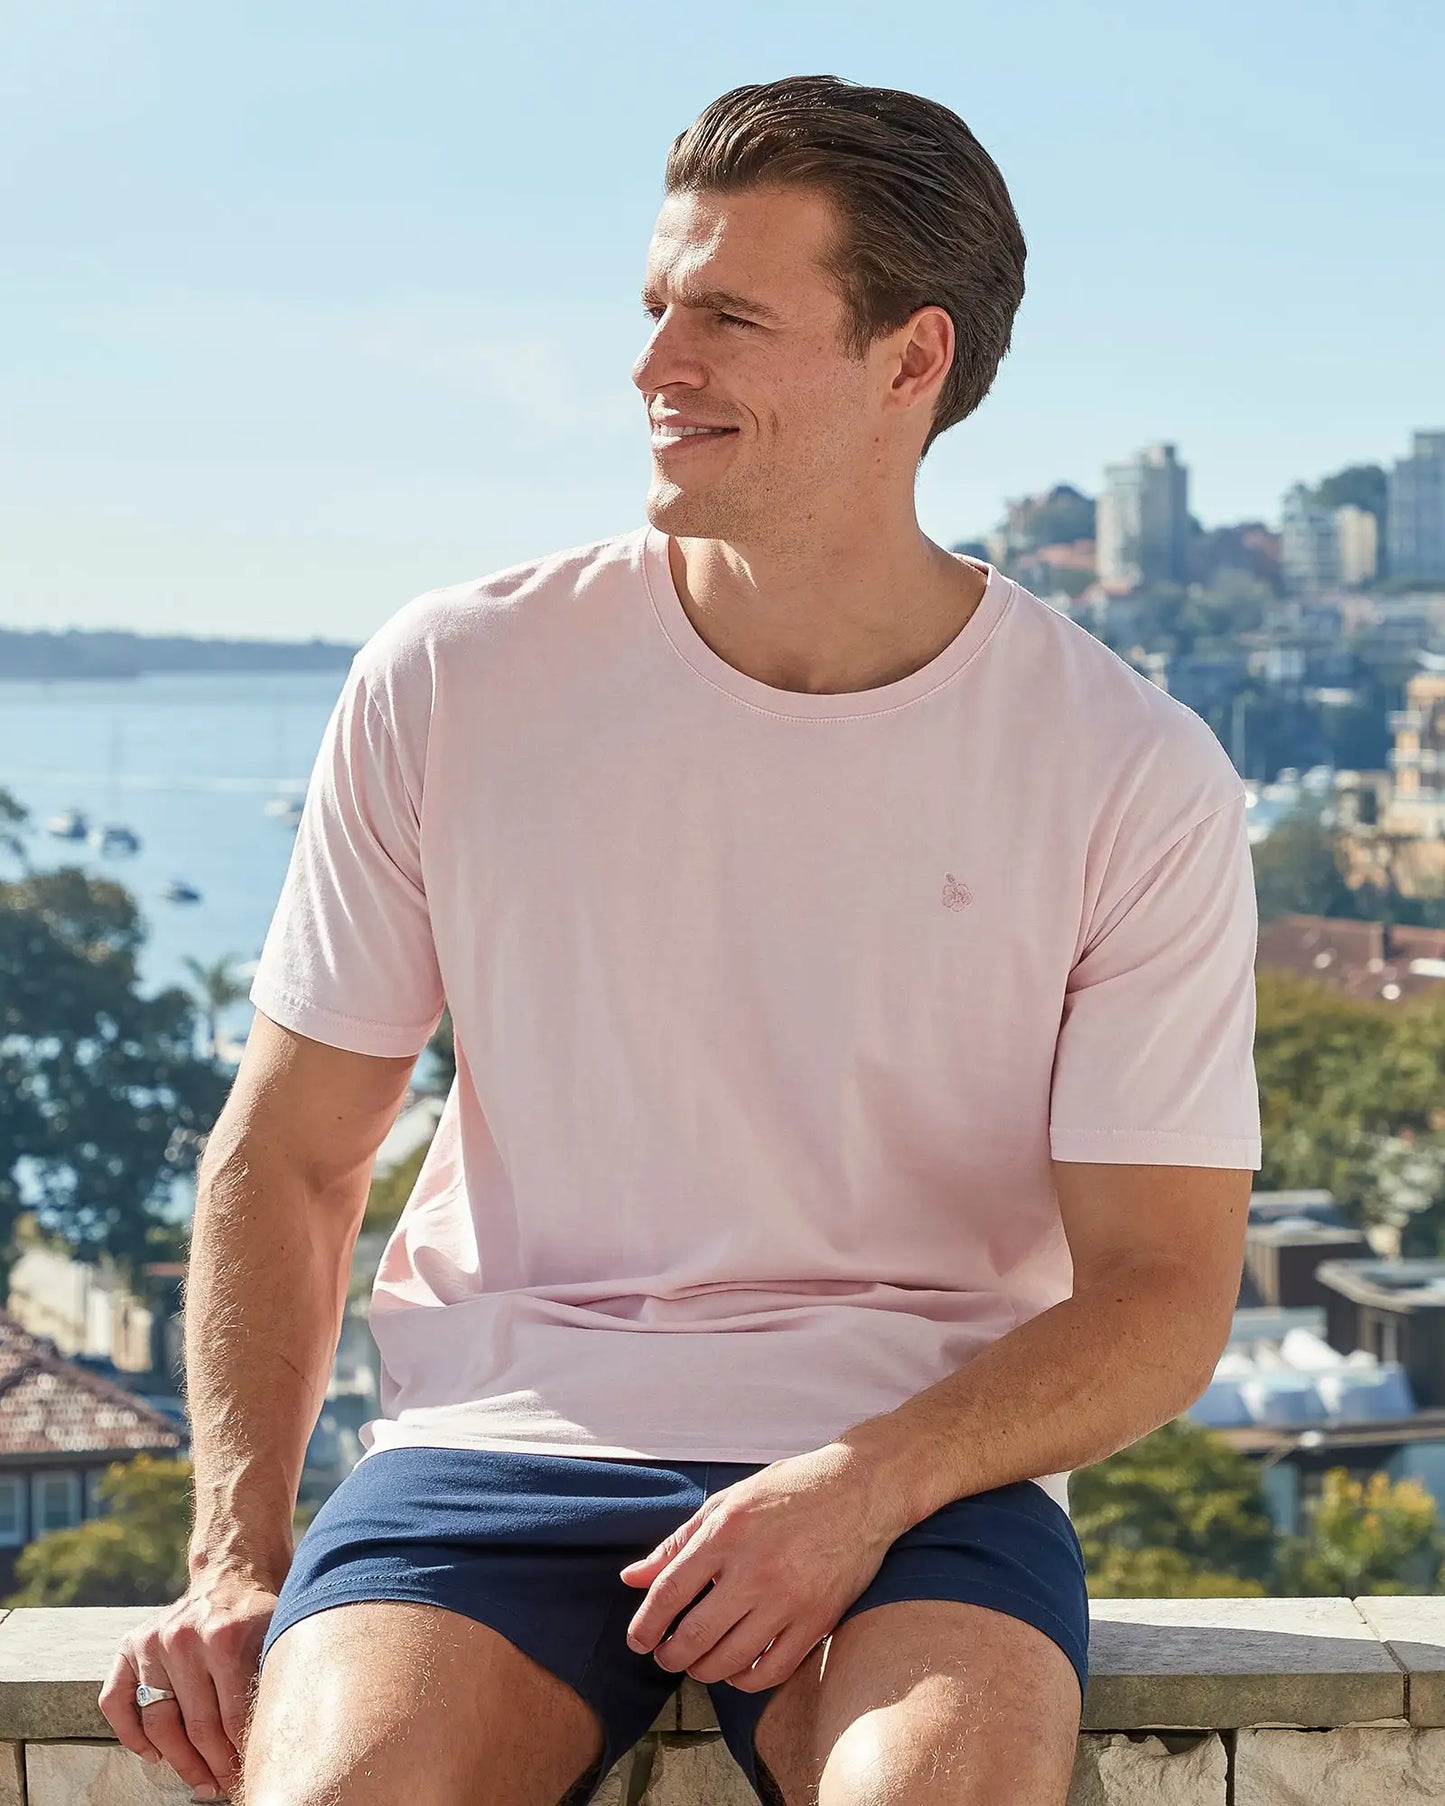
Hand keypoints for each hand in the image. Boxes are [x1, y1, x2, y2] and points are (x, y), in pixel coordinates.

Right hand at [98, 1566, 282, 1798]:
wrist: (234, 1571)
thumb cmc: (260, 1613)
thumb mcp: (277, 1637)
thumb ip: (270, 1682)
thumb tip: (274, 1743)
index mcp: (225, 1636)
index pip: (232, 1717)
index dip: (240, 1755)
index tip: (249, 1775)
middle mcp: (183, 1639)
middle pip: (195, 1726)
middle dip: (213, 1766)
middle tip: (225, 1786)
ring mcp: (153, 1642)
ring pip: (158, 1723)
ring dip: (178, 1762)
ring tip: (200, 1781)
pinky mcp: (130, 1645)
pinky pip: (114, 1701)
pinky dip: (129, 1735)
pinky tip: (154, 1755)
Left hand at [618, 1440, 906, 1693]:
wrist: (860, 1490)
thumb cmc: (790, 1490)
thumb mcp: (728, 1501)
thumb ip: (677, 1542)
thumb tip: (632, 1577)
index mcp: (727, 1532)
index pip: (670, 1592)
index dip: (646, 1624)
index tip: (637, 1640)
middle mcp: (755, 1569)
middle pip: (695, 1635)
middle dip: (669, 1656)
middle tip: (665, 1656)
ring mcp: (789, 1599)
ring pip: (730, 1661)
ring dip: (703, 1671)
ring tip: (697, 1662)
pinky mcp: (817, 1620)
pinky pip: (772, 1671)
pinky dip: (745, 1680)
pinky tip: (737, 1669)